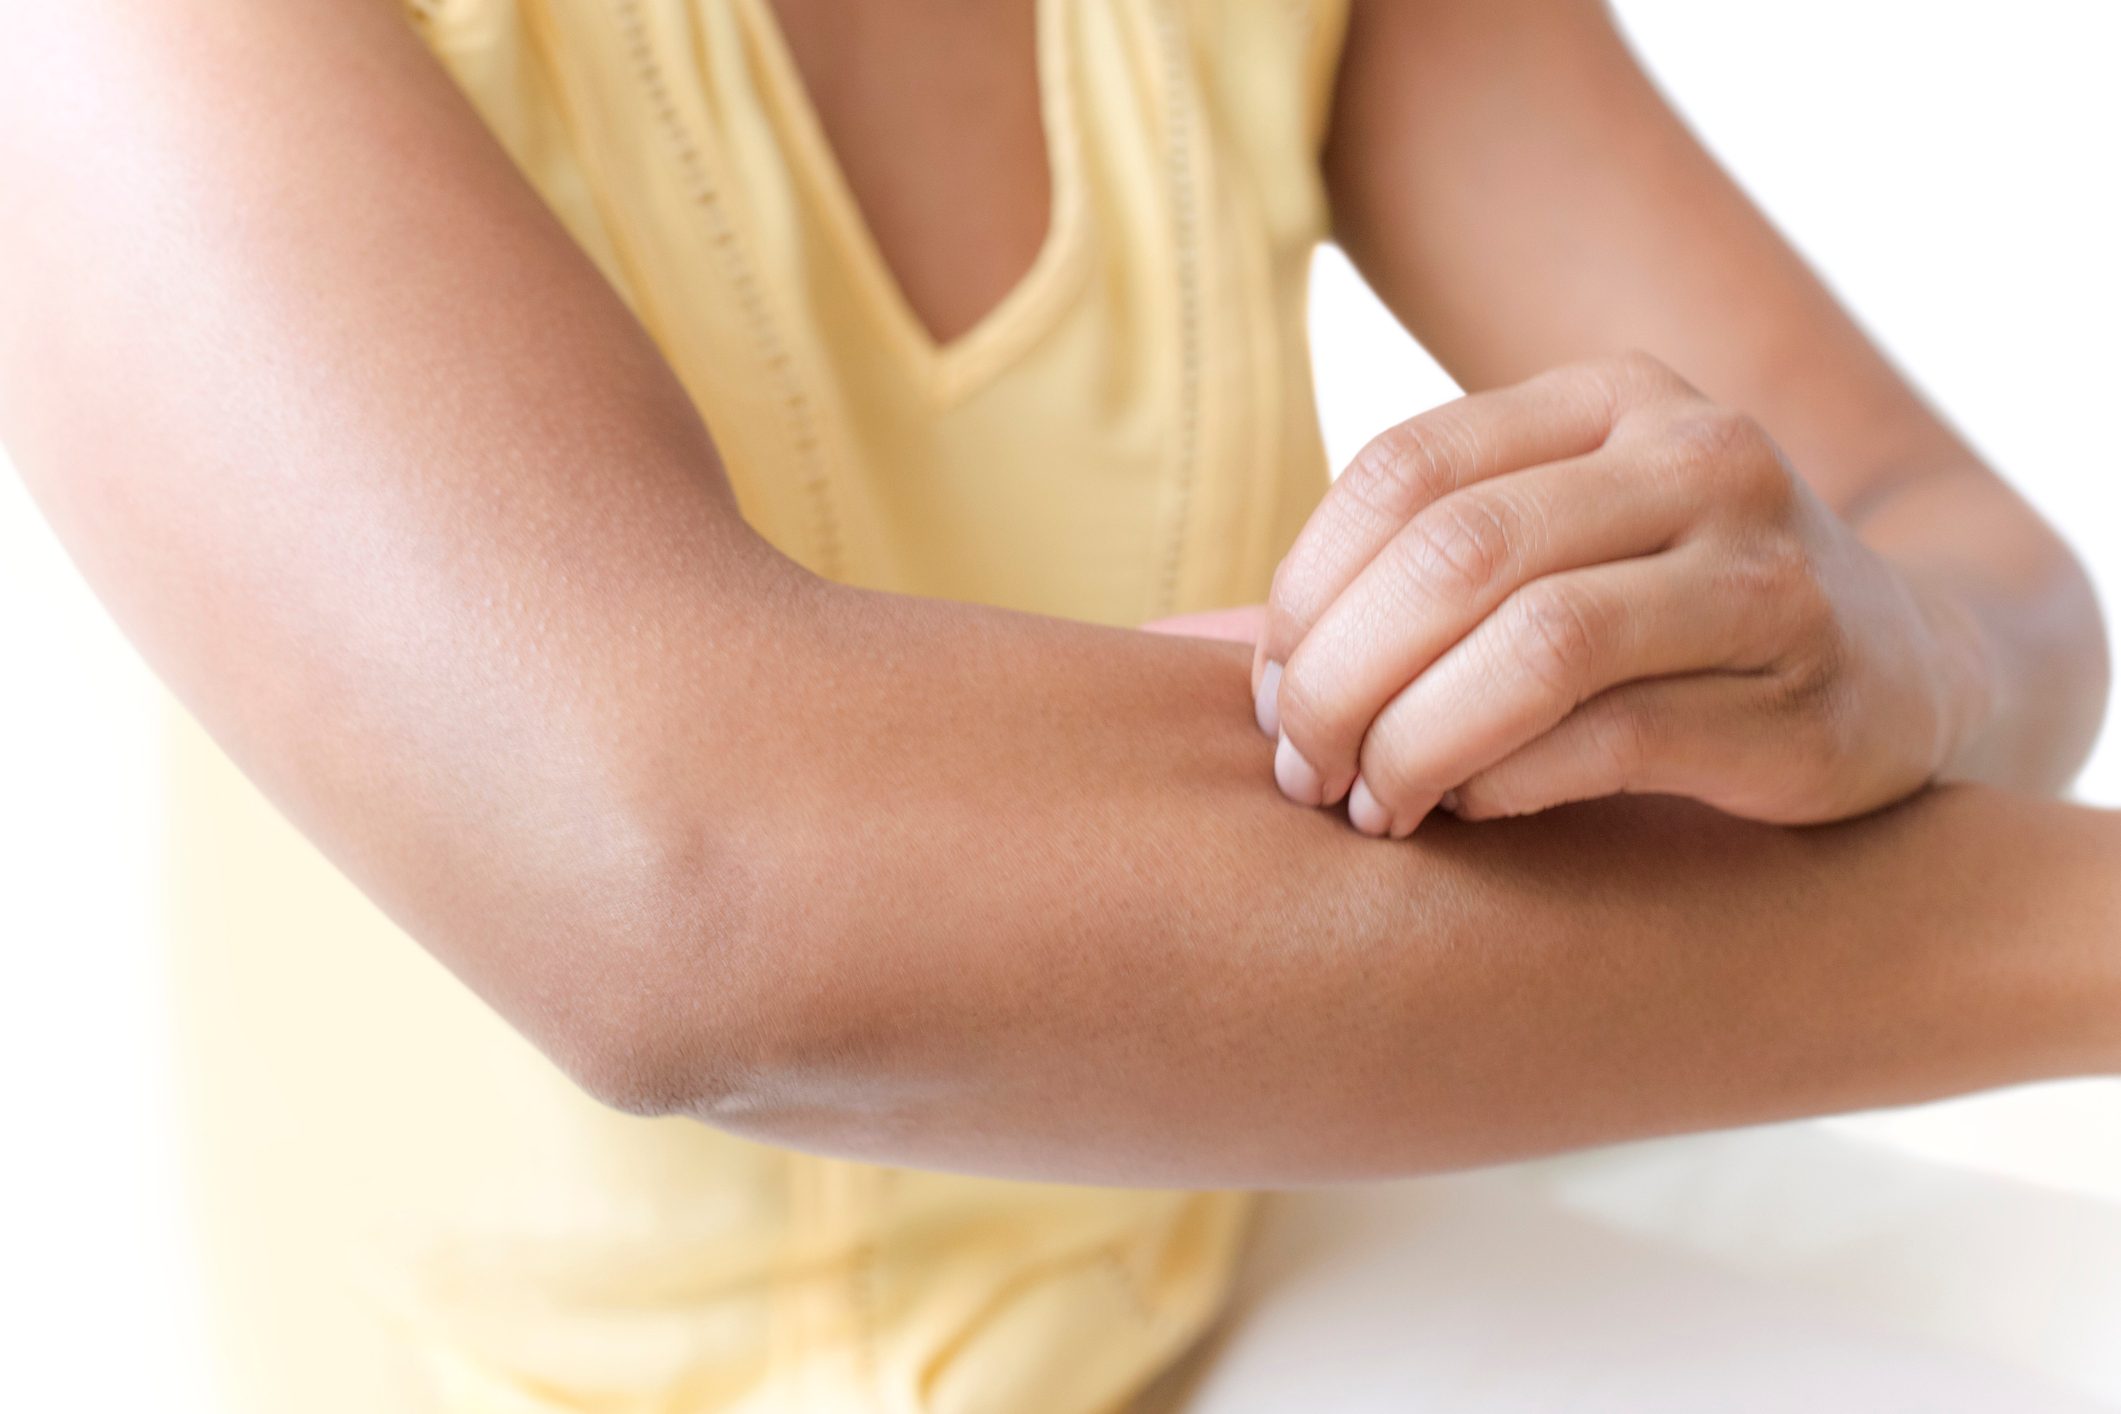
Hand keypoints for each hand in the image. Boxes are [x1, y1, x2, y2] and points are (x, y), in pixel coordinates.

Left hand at [1251, 352, 1979, 835]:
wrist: (1907, 666)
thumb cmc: (1667, 615)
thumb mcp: (1554, 540)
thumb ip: (1404, 570)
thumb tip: (1182, 651)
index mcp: (1610, 396)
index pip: (1406, 470)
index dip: (1307, 590)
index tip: (1265, 693)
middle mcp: (1698, 456)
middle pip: (1457, 553)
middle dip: (1340, 678)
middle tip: (1300, 769)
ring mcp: (1763, 572)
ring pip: (1535, 644)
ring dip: (1413, 743)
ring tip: (1368, 805)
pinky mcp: (1803, 699)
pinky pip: (1610, 739)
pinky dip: (1505, 784)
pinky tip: (1466, 811)